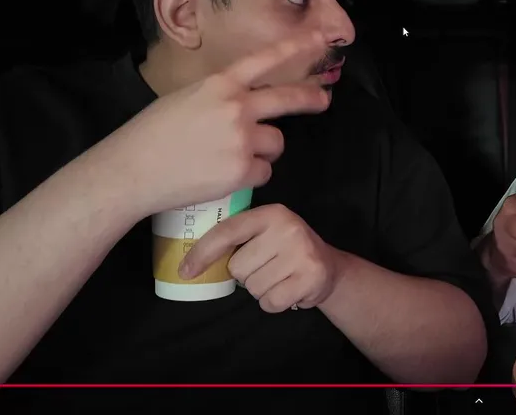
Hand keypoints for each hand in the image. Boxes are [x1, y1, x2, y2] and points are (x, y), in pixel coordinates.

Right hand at [75, 32, 332, 217]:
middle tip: (324, 100)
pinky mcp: (242, 171)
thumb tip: (244, 103)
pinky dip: (250, 176)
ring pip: (276, 143)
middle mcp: (236, 107)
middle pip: (288, 99)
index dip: (294, 48)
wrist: (131, 170)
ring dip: (263, 151)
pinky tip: (223, 176)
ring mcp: (241, 140)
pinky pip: (264, 172)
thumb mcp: (186, 98)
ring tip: (230, 157)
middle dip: (311, 99)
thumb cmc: (151, 135)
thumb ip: (220, 97)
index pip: (264, 60)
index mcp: (219, 84)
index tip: (317, 39)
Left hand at [179, 204, 344, 311]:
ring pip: (252, 287)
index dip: (202, 252)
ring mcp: (301, 253)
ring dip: (260, 289)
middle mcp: (287, 229)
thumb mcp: (266, 232)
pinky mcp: (310, 278)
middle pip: (237, 267)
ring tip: (279, 278)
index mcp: (271, 213)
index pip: (227, 231)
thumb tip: (192, 261)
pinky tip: (288, 289)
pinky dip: (273, 302)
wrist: (329, 268)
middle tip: (267, 267)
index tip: (185, 271)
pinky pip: (270, 302)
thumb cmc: (287, 250)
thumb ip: (239, 236)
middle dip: (246, 274)